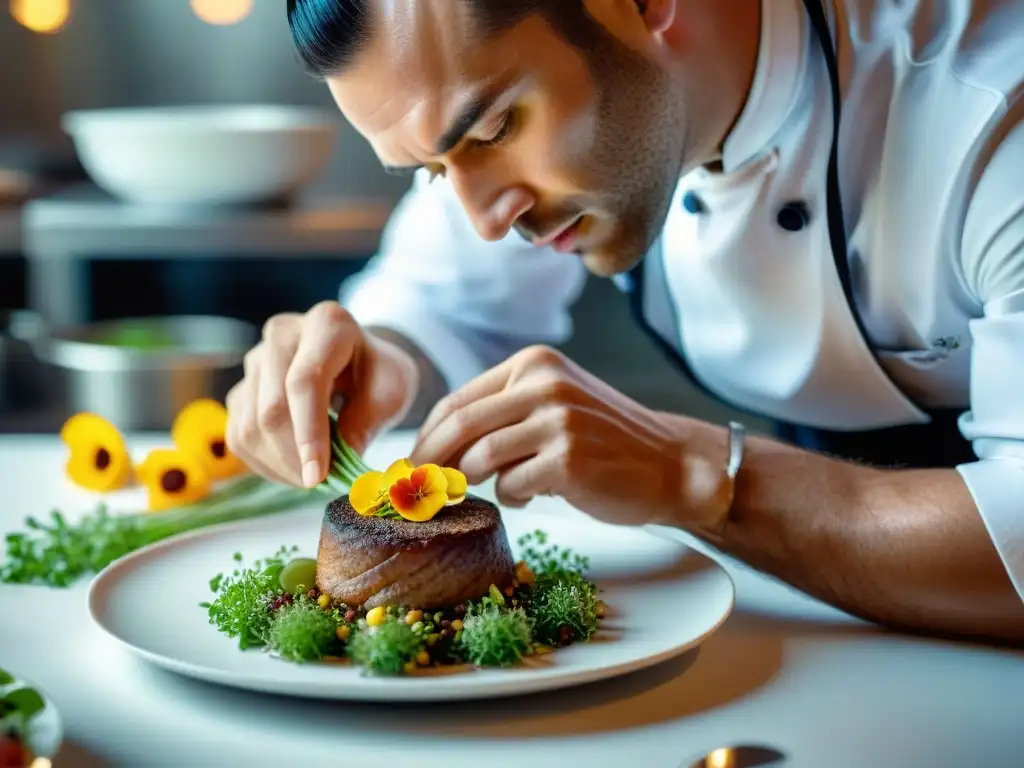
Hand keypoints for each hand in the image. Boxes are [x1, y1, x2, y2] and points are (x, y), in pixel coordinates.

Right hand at [226, 301, 417, 487]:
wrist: (360, 358)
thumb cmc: (379, 373)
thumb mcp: (390, 392)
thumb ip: (365, 425)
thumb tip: (331, 469)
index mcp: (327, 324)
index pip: (304, 382)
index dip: (308, 434)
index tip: (318, 477)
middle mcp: (282, 335)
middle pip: (271, 409)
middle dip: (294, 458)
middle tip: (323, 484)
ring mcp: (255, 360)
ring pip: (249, 427)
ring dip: (279, 466)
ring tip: (312, 477)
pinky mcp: (242, 388)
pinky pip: (238, 435)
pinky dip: (264, 464)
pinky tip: (292, 469)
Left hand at [410, 345, 731, 527]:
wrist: (671, 464)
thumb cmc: (605, 441)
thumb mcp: (555, 404)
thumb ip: (503, 415)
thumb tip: (434, 452)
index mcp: (534, 363)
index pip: (459, 400)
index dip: (426, 437)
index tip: (409, 467)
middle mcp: (544, 383)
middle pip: (459, 426)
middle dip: (429, 463)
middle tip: (417, 492)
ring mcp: (557, 420)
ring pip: (480, 458)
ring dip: (477, 482)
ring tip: (502, 486)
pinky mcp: (567, 459)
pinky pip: (511, 486)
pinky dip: (514, 497)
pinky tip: (535, 495)